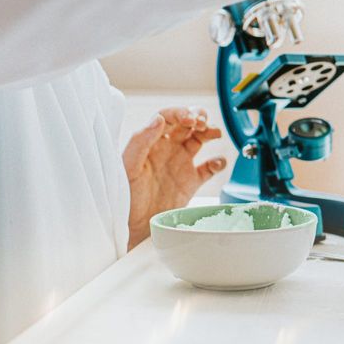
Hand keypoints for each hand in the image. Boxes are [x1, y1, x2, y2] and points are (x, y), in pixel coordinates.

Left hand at [123, 107, 226, 248]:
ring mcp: (180, 164)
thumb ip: (140, 140)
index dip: (180, 113)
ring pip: (200, 139)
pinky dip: (218, 162)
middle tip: (202, 122)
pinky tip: (217, 162)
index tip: (189, 119)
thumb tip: (159, 118)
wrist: (135, 230)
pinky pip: (210, 167)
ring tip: (214, 134)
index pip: (167, 117)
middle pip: (187, 123)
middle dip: (198, 117)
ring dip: (210, 132)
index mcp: (150, 143)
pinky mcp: (191, 182)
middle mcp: (166, 150)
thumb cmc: (125, 200)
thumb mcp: (128, 166)